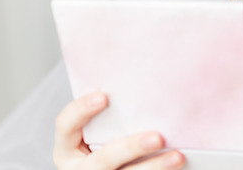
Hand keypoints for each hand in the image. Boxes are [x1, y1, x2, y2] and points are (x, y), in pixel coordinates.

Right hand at [53, 91, 184, 168]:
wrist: (109, 168)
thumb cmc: (100, 142)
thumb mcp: (93, 131)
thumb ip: (106, 116)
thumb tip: (138, 80)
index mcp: (67, 149)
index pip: (65, 125)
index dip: (81, 110)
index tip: (103, 96)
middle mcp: (79, 169)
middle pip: (103, 160)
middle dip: (130, 148)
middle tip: (157, 137)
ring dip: (154, 166)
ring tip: (176, 156)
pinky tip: (174, 164)